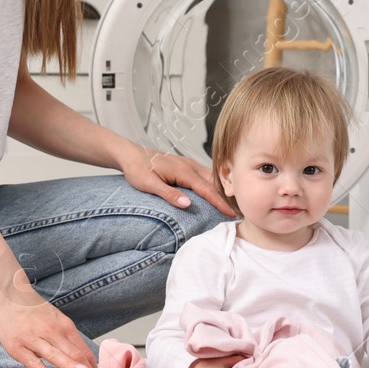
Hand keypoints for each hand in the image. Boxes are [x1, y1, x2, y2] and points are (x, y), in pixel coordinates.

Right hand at [0, 267, 94, 367]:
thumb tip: (85, 359)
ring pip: (56, 357)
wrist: (8, 296)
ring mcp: (33, 338)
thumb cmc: (35, 311)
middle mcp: (50, 330)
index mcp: (63, 324)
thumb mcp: (56, 319)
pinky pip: (34, 363)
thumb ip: (68, 337)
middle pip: (73, 353)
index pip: (82, 349)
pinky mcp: (17, 347)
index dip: (93, 365)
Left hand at [118, 142, 235, 215]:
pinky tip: (217, 189)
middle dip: (227, 195)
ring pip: (211, 177)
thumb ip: (169, 194)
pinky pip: (205, 174)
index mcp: (183, 171)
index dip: (220, 203)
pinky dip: (214, 182)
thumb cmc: (137, 169)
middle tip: (239, 209)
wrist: (129, 154)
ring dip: (223, 188)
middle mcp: (189, 166)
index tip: (230, 213)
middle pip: (215, 182)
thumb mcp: (149, 184)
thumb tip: (187, 204)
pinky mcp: (185, 165)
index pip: (207, 190)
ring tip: (232, 202)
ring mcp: (188, 164)